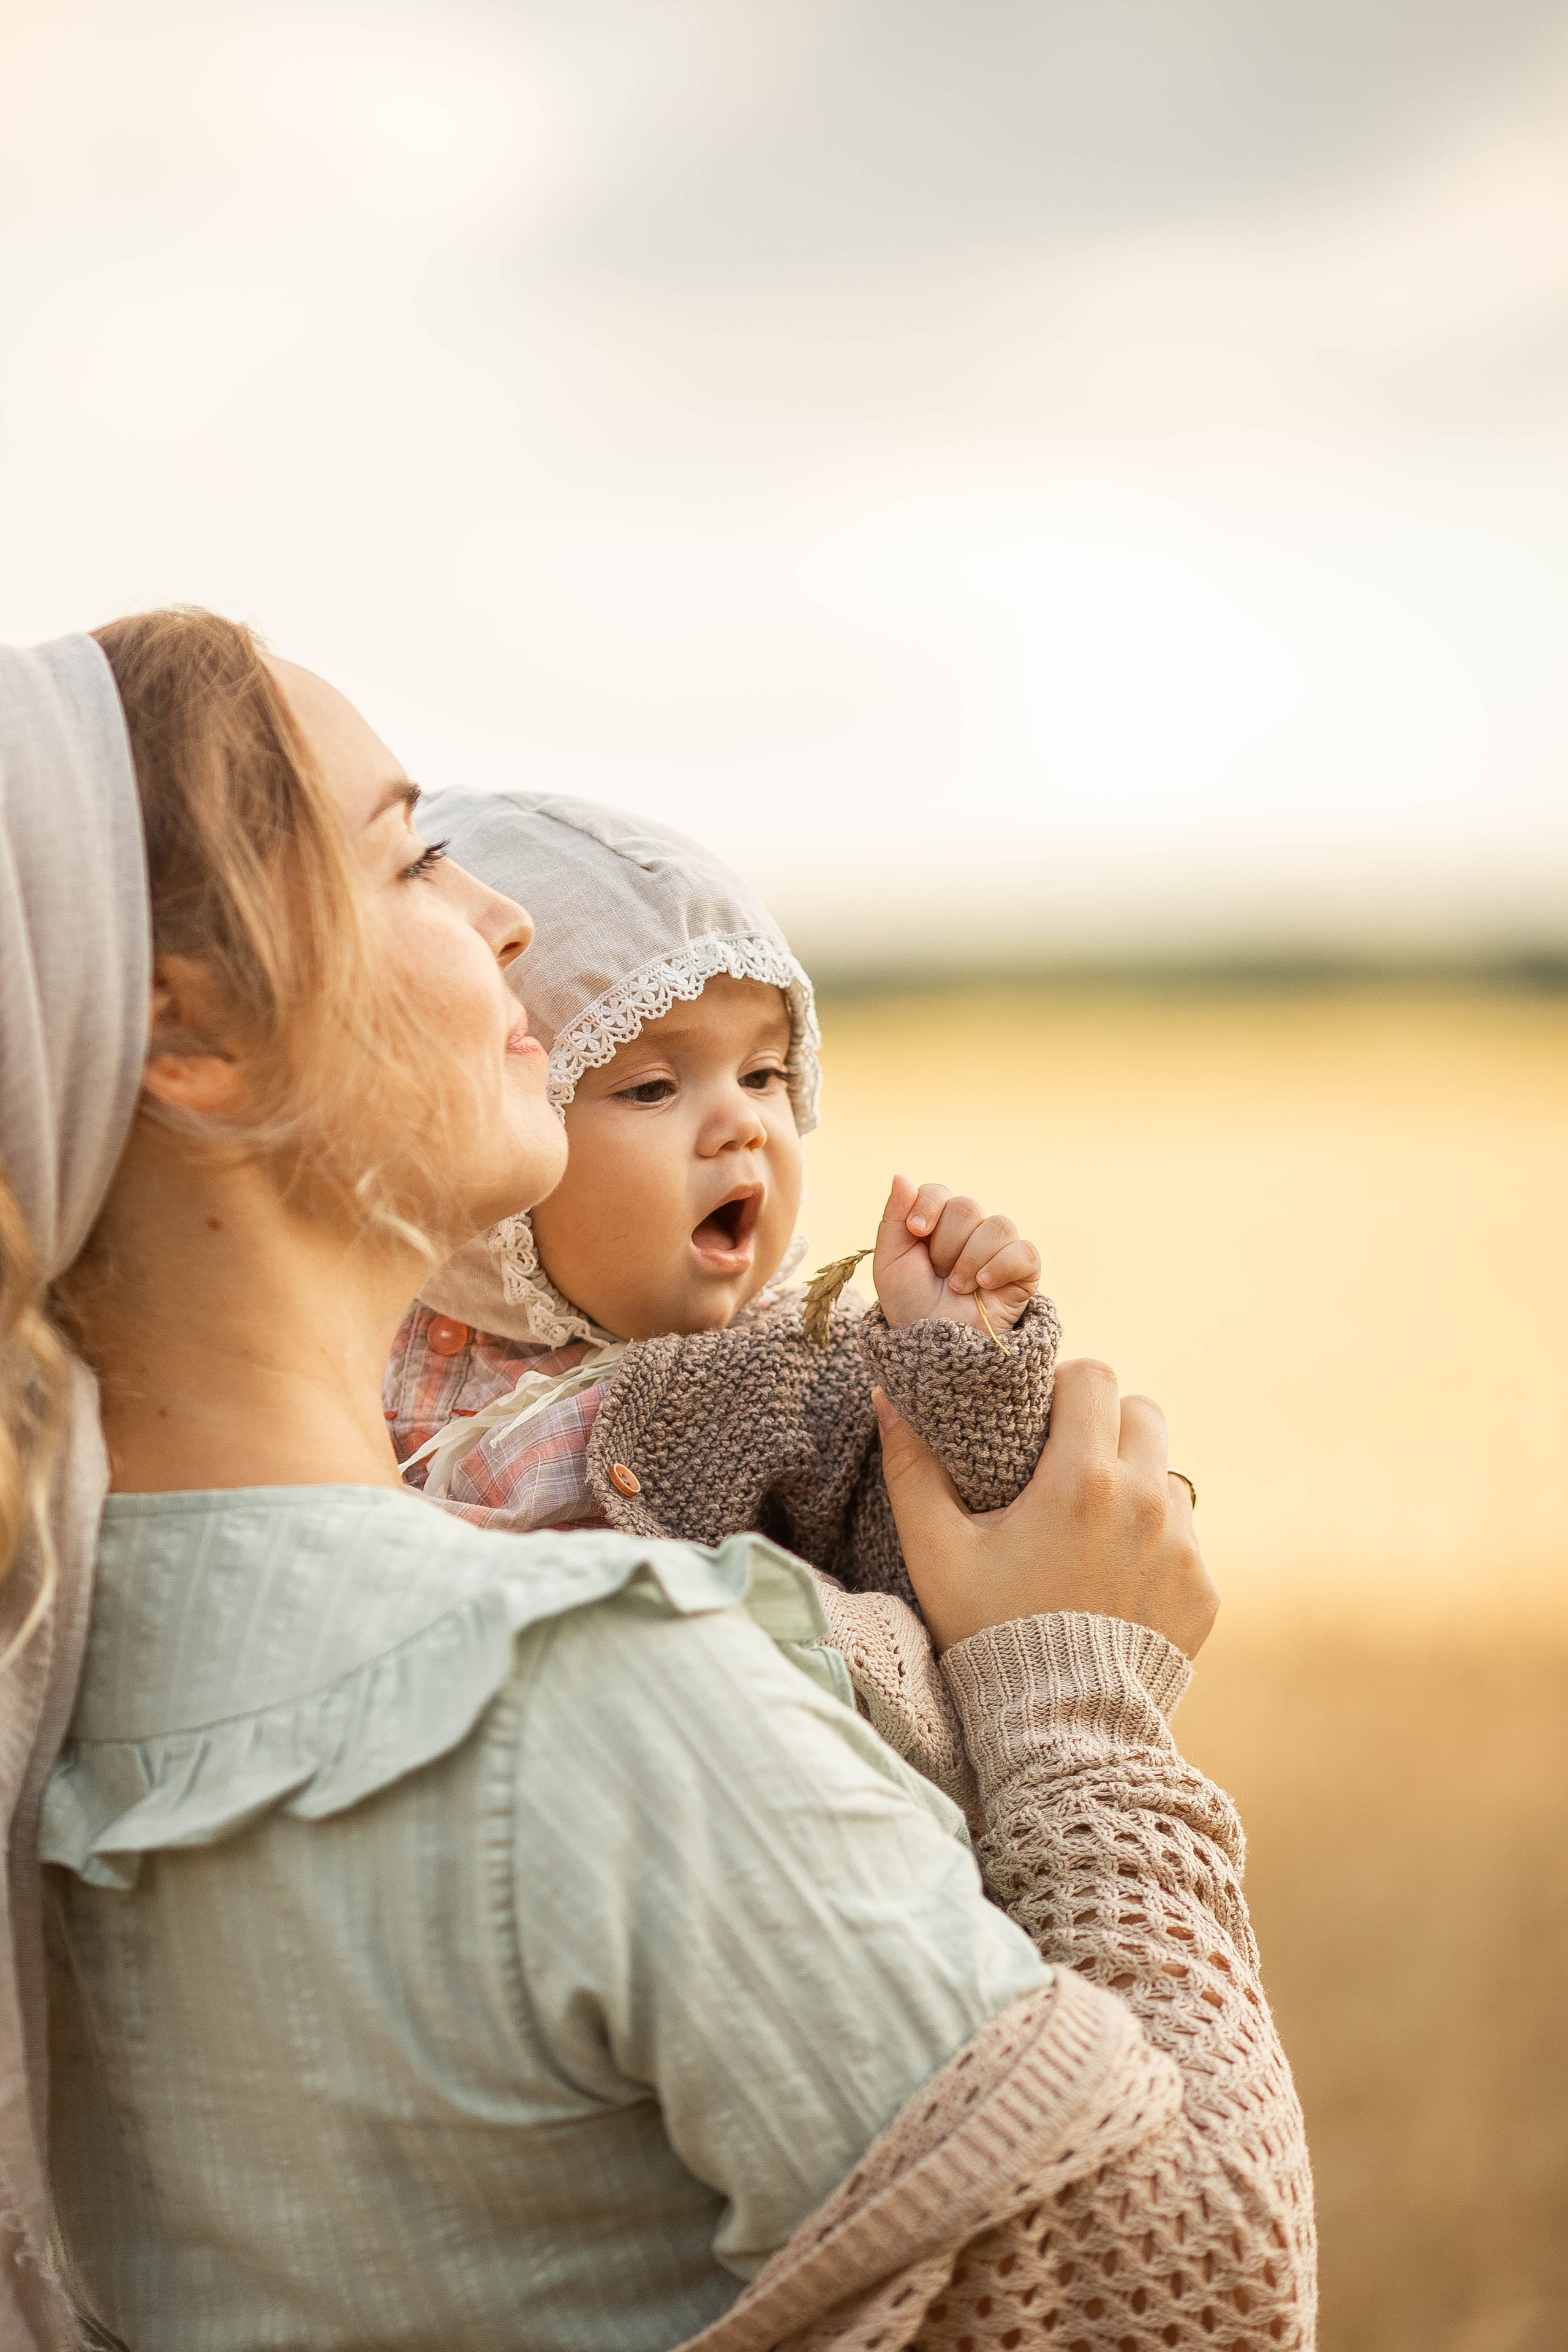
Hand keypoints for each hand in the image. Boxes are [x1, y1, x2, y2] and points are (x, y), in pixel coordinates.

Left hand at [872, 1174, 1040, 1333]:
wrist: (934, 1349)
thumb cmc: (910, 1305)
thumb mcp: (890, 1262)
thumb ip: (894, 1218)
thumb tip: (900, 1175)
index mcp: (937, 1224)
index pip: (939, 1192)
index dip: (929, 1205)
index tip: (916, 1231)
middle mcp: (970, 1231)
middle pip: (966, 1207)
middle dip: (946, 1245)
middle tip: (939, 1274)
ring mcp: (999, 1250)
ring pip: (997, 1225)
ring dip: (970, 1259)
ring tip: (958, 1288)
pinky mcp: (1024, 1272)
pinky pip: (1024, 1251)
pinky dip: (1002, 1265)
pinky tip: (984, 1284)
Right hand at [874, 1358, 1218, 1659]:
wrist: (1058, 1729)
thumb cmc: (990, 1633)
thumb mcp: (937, 1553)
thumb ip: (911, 1469)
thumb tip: (888, 1397)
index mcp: (1084, 1479)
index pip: (1094, 1376)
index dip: (1062, 1386)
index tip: (1039, 1420)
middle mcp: (1146, 1502)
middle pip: (1142, 1412)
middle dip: (1104, 1425)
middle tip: (1065, 1463)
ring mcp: (1184, 1548)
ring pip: (1166, 1474)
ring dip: (1133, 1485)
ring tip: (1088, 1528)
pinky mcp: (1204, 1590)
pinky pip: (1185, 1538)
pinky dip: (1153, 1545)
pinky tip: (1112, 1579)